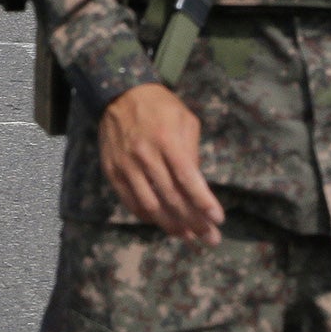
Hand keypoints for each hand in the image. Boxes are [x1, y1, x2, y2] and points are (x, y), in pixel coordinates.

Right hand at [98, 82, 224, 244]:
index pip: (187, 179)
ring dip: (171, 225)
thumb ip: (193, 150)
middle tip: (210, 238)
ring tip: (188, 237)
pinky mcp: (112, 171)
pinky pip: (130, 201)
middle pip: (172, 197)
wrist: (118, 93)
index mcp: (166, 140)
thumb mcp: (185, 119)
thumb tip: (197, 183)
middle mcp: (145, 155)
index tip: (218, 220)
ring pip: (150, 205)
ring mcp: (126, 165)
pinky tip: (161, 222)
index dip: (203, 202)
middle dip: (194, 222)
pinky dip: (147, 216)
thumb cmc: (159, 105)